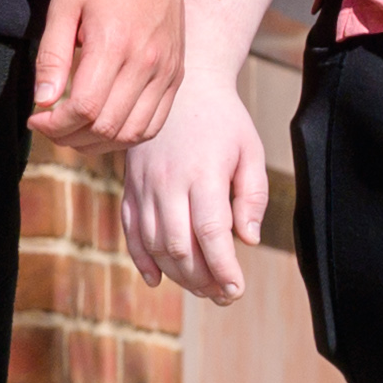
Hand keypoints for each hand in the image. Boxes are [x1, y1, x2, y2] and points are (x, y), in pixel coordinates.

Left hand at [32, 0, 185, 151]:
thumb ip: (52, 56)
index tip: (35, 117)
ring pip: (132, 133)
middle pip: (108, 127)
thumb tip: (43, 101)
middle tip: (49, 125)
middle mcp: (147, 63)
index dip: (55, 124)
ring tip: (74, 130)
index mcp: (114, 44)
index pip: (86, 109)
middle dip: (70, 137)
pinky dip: (126, 136)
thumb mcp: (63, 7)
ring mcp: (166, 72)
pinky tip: (104, 126)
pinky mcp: (175, 75)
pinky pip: (154, 124)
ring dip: (98, 144)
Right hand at [119, 64, 265, 301]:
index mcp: (202, 173)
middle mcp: (168, 182)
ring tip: (202, 288)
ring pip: (154, 244)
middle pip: (179, 246)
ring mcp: (144, 186)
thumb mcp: (250, 151)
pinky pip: (130, 231)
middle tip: (222, 295)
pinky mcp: (130, 187)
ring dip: (177, 275)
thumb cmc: (224, 121)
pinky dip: (142, 260)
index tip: (236, 290)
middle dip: (202, 279)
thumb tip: (248, 240)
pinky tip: (159, 279)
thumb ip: (252, 196)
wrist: (183, 86)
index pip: (211, 233)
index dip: (222, 268)